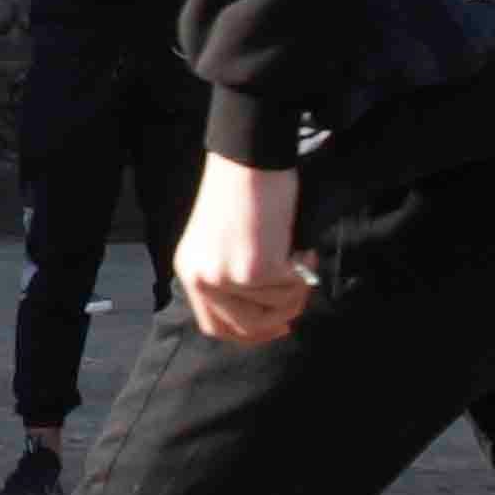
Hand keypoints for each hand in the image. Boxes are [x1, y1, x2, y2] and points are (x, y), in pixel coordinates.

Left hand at [174, 151, 311, 345]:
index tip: (276, 329)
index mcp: (190, 271)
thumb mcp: (221, 242)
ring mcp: (227, 277)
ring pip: (274, 307)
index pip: (214, 325)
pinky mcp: (255, 270)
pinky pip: (290, 288)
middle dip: (280, 317)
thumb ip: (231, 276)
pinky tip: (302, 248)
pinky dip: (304, 271)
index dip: (248, 334)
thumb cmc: (241, 191)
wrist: (249, 159)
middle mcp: (203, 279)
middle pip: (246, 325)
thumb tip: (269, 309)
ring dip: (295, 289)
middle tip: (301, 296)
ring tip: (301, 258)